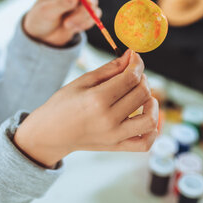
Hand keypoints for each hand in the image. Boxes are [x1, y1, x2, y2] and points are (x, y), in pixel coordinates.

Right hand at [13, 50, 158, 167]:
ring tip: (142, 96)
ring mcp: (114, 136)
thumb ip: (110, 68)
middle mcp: (108, 120)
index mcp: (97, 100)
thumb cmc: (63, 104)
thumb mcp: (83, 81)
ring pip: (150, 119)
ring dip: (152, 103)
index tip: (134, 57)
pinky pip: (145, 143)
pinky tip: (143, 116)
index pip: (131, 78)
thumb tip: (131, 56)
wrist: (50, 134)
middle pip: (142, 94)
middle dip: (142, 78)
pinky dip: (152, 130)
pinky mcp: (117, 147)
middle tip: (133, 75)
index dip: (137, 63)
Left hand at [23, 0, 100, 46]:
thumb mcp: (47, 11)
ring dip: (82, 16)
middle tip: (85, 8)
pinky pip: (94, 15)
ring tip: (67, 24)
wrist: (43, 37)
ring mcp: (81, 0)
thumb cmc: (40, 19)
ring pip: (93, 3)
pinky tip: (73, 28)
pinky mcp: (87, 12)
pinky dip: (86, 23)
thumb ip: (62, 2)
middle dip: (85, 2)